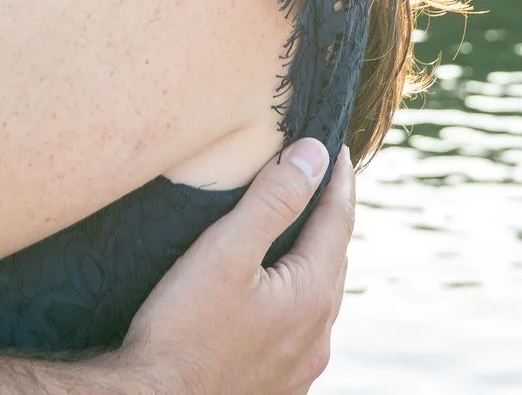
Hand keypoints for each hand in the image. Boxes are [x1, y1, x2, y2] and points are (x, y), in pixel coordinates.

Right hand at [109, 140, 353, 394]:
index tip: (339, 151)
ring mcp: (301, 366)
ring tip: (299, 236)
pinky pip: (301, 333)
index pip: (338, 222)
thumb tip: (316, 156)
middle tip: (319, 186)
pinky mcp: (280, 386)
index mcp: (312, 295)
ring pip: (319, 300)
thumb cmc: (182, 330)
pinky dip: (298, 302)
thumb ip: (274, 199)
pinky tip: (278, 299)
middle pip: (333, 261)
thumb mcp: (225, 251)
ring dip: (315, 263)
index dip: (338, 182)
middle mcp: (317, 335)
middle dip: (328, 220)